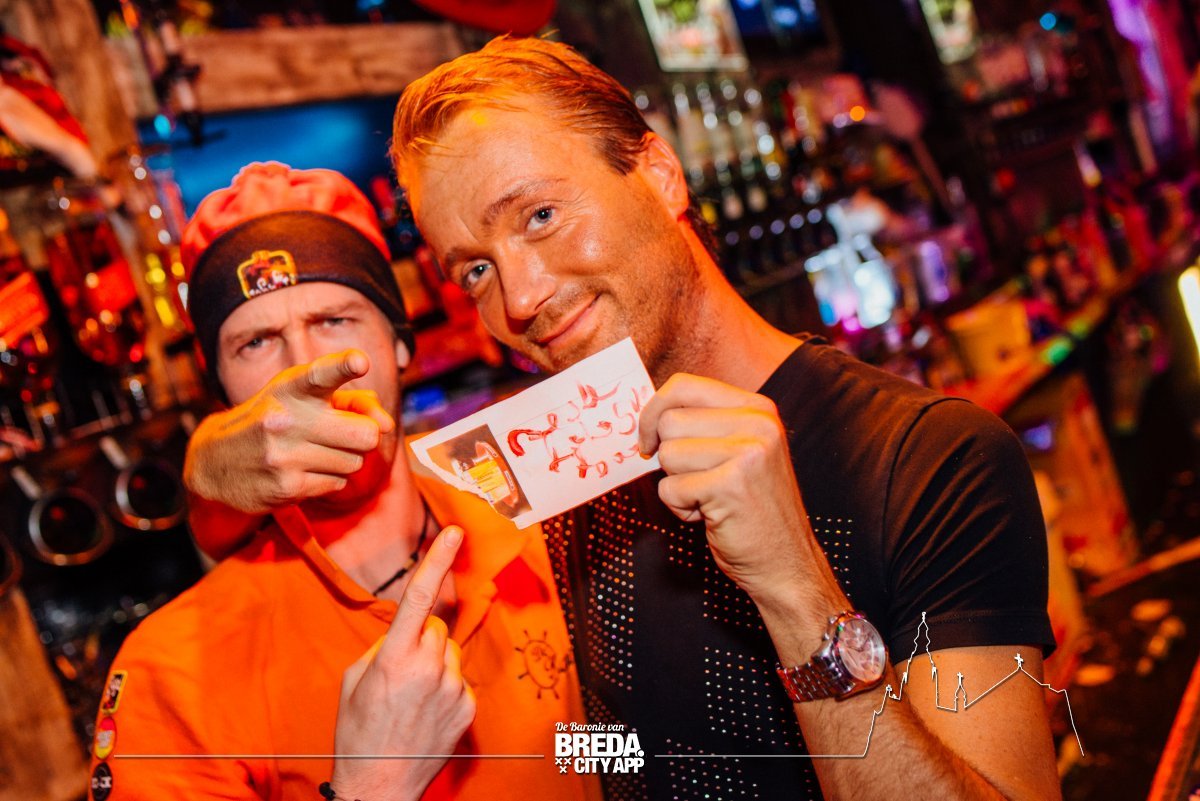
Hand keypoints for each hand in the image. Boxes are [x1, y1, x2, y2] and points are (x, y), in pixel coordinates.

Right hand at [183, 350, 394, 513]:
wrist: (214, 462)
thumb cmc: (274, 420)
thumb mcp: (301, 398)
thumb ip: (350, 401)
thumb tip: (387, 424)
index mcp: (290, 388)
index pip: (321, 374)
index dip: (343, 366)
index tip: (360, 362)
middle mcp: (285, 419)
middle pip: (365, 434)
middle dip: (363, 436)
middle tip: (342, 434)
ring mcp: (283, 455)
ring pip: (355, 462)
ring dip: (344, 459)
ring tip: (314, 452)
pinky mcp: (286, 487)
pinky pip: (338, 483)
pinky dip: (329, 479)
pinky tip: (303, 471)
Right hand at [331, 526, 474, 800]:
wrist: (379, 787)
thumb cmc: (358, 733)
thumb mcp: (355, 681)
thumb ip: (382, 647)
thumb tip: (405, 632)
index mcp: (395, 658)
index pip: (419, 598)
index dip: (436, 561)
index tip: (452, 533)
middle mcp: (428, 669)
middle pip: (436, 628)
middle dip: (421, 638)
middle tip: (400, 670)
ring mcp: (452, 689)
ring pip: (449, 652)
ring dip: (434, 663)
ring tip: (412, 697)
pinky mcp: (467, 707)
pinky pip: (458, 679)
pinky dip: (445, 687)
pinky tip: (426, 711)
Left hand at [638, 374, 838, 611]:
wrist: (786, 562)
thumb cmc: (752, 509)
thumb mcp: (740, 450)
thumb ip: (704, 424)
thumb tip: (650, 412)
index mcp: (758, 408)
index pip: (684, 385)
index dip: (654, 411)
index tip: (648, 438)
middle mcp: (758, 423)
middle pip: (669, 421)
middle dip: (669, 456)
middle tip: (697, 480)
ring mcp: (748, 453)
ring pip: (667, 454)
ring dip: (677, 484)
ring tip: (709, 498)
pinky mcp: (731, 485)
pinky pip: (670, 488)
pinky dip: (680, 508)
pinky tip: (711, 515)